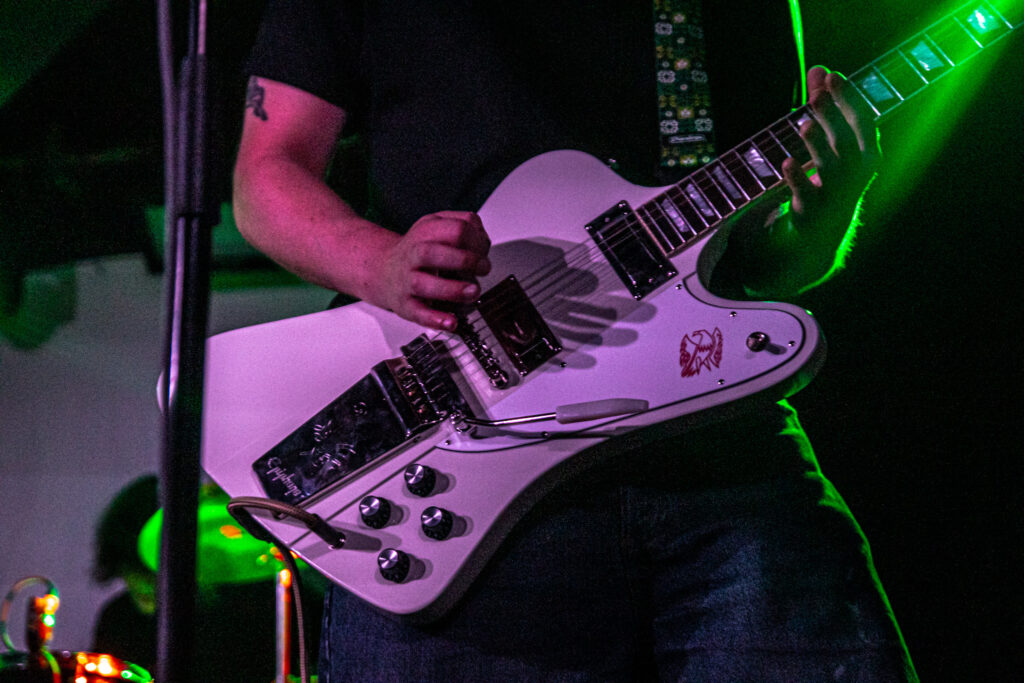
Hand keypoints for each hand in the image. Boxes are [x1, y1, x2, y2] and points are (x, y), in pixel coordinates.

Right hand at [374, 211, 490, 330]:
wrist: (384, 270)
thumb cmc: (418, 251)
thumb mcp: (436, 228)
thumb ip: (461, 229)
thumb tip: (483, 243)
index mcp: (426, 231)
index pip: (456, 229)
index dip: (477, 241)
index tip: (484, 252)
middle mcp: (414, 254)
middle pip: (434, 253)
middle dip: (466, 261)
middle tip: (483, 269)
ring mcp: (407, 280)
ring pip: (423, 284)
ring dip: (453, 289)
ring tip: (472, 292)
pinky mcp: (405, 304)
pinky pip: (418, 313)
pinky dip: (436, 319)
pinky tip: (451, 322)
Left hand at [782, 67, 879, 245]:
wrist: (824, 229)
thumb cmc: (831, 175)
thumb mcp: (830, 139)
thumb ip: (824, 105)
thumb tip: (818, 68)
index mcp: (867, 153)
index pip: (862, 121)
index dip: (848, 98)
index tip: (832, 75)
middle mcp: (856, 173)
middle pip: (847, 141)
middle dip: (833, 116)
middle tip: (816, 95)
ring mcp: (835, 194)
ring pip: (830, 167)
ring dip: (818, 145)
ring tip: (804, 125)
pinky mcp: (813, 211)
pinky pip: (806, 194)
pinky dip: (797, 179)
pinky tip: (786, 163)